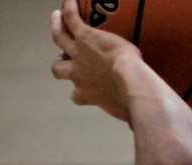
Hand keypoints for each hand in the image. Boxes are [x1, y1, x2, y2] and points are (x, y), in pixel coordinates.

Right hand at [50, 1, 143, 121]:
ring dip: (57, 28)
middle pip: (58, 69)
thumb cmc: (131, 101)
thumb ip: (126, 114)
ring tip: (57, 18)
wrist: (130, 84)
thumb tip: (134, 127)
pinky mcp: (85, 38)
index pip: (76, 95)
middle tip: (63, 55)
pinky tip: (69, 2)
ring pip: (59, 39)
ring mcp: (78, 55)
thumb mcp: (125, 111)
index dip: (76, 92)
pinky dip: (68, 10)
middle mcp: (77, 75)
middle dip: (59, 63)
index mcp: (87, 95)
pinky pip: (71, 20)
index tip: (79, 90)